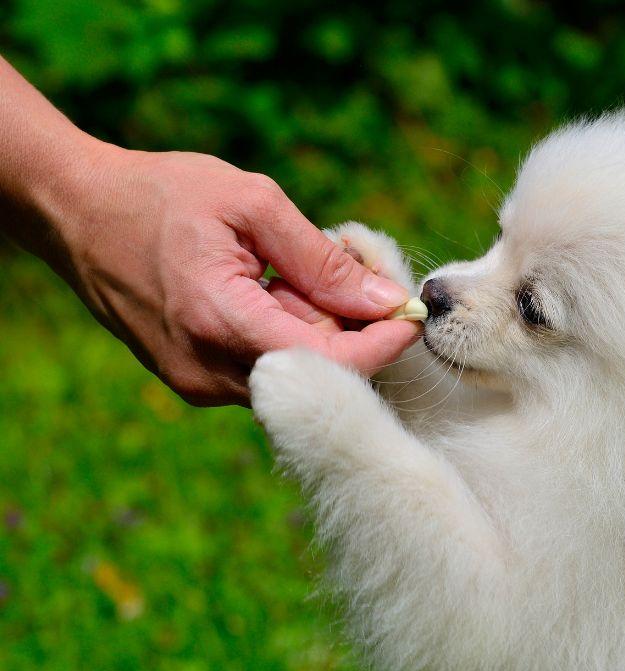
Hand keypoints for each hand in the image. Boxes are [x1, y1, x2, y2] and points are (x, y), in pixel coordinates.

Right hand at [49, 144, 418, 405]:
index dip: (382, 343)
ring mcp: (199, 386)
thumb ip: (321, 259)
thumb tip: (385, 299)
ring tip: (286, 277)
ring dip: (311, 333)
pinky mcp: (195, 384)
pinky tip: (266, 296)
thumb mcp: (250, 204)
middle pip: (317, 376)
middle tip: (343, 273)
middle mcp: (210, 372)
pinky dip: (282, 339)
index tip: (411, 314)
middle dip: (345, 330)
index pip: (331, 362)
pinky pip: (264, 372)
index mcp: (223, 322)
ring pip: (293, 377)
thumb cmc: (161, 195)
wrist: (76, 213)